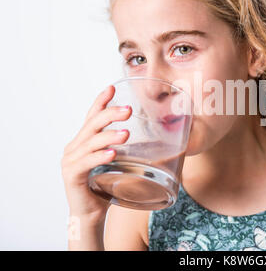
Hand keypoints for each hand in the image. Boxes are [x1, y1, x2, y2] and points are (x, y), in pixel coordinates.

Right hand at [61, 85, 131, 223]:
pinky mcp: (72, 175)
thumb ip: (125, 150)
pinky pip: (87, 162)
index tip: (112, 87)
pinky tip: (113, 153)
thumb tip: (157, 142)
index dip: (101, 101)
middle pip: (92, 124)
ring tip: (126, 133)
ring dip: (109, 136)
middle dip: (110, 114)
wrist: (90, 215)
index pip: (91, 116)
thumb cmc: (105, 188)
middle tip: (128, 110)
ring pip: (90, 142)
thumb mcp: (116, 164)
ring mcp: (70, 161)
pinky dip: (100, 156)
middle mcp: (74, 147)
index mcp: (84, 141)